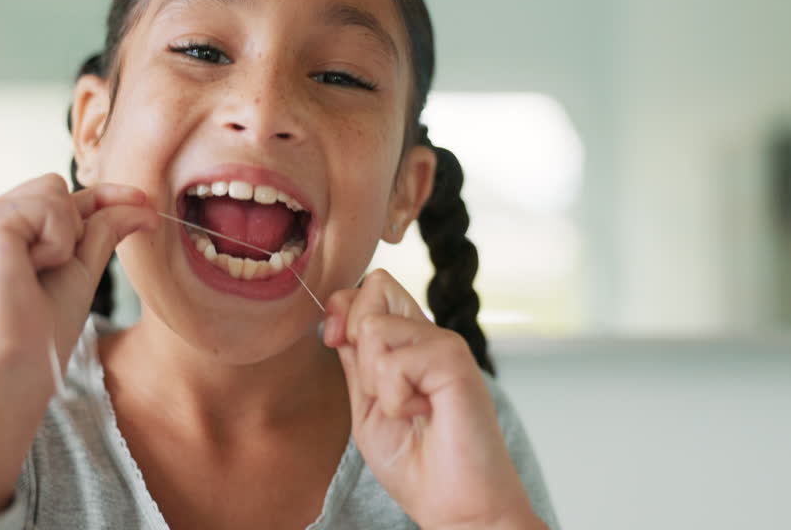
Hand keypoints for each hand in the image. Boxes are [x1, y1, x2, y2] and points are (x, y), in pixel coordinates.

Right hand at [0, 174, 156, 381]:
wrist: (14, 368)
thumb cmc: (40, 334)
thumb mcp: (81, 272)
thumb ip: (102, 232)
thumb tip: (140, 205)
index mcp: (1, 230)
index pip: (57, 196)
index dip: (102, 194)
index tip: (142, 200)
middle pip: (56, 183)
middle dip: (73, 224)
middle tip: (53, 270)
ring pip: (54, 188)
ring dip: (64, 235)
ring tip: (37, 273)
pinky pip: (49, 207)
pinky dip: (56, 242)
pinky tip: (30, 270)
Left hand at [323, 270, 542, 529]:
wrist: (455, 506)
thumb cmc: (416, 464)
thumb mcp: (366, 406)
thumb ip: (355, 361)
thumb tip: (336, 318)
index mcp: (409, 343)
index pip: (369, 288)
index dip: (343, 307)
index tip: (335, 341)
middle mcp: (429, 335)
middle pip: (375, 285)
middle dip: (354, 333)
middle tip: (376, 386)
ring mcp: (444, 344)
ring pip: (375, 326)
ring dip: (375, 379)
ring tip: (405, 408)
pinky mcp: (454, 360)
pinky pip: (394, 361)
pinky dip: (395, 398)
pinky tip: (422, 414)